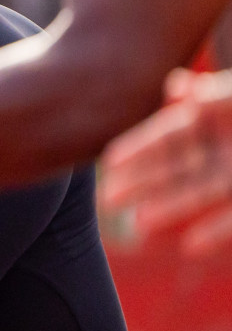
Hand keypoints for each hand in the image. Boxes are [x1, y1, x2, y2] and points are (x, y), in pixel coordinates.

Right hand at [102, 68, 231, 255]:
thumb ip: (219, 97)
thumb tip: (179, 87)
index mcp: (216, 114)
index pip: (170, 131)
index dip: (139, 146)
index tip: (109, 160)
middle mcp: (226, 144)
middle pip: (179, 163)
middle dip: (145, 180)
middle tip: (110, 198)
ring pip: (202, 190)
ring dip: (171, 206)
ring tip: (140, 223)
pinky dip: (217, 228)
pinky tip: (192, 243)